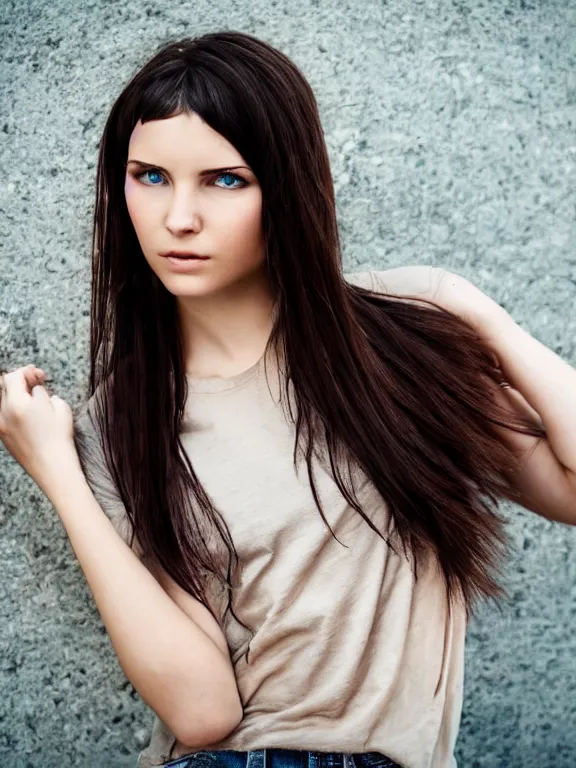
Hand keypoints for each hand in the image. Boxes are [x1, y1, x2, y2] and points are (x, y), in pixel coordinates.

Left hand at [0, 365, 79, 493]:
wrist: (52, 466)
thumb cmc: (59, 438)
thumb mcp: (59, 407)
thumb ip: (43, 393)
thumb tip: (36, 390)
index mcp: (17, 403)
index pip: (15, 376)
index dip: (28, 371)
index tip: (39, 374)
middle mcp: (4, 413)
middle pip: (4, 385)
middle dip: (19, 380)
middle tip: (35, 382)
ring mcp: (1, 425)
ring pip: (2, 399)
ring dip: (14, 394)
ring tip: (30, 398)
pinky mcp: (3, 436)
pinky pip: (2, 413)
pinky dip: (12, 407)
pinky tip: (26, 412)